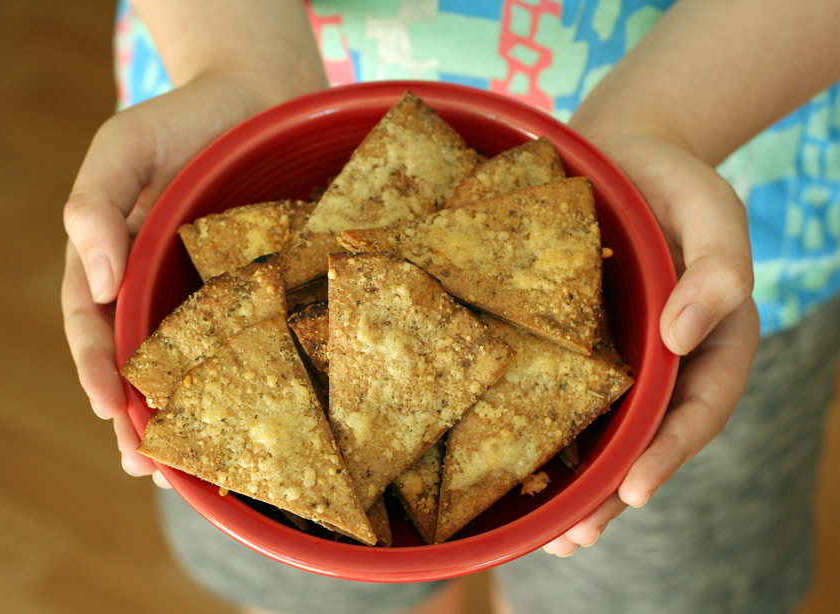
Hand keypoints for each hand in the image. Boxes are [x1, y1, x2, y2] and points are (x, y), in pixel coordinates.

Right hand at [61, 75, 320, 484]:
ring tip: (186, 470)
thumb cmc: (185, 119)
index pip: (94, 326)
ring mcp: (204, 290)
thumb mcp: (123, 147)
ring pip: (187, 364)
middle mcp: (155, 283)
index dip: (98, 370)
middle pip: (136, 361)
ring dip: (182, 416)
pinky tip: (248, 415)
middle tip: (147, 466)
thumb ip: (94, 206)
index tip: (111, 408)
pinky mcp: (252, 287)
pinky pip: (242, 338)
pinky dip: (238, 379)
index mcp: (113, 259)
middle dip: (135, 416)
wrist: (258, 98)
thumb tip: (96, 282)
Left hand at [542, 131, 759, 555]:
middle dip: (614, 495)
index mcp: (711, 340)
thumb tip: (681, 337)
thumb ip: (718, 267)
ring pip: (605, 431)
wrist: (615, 156)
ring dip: (579, 486)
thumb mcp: (710, 209)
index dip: (669, 453)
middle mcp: (665, 362)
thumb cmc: (669, 180)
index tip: (633, 489)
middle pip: (647, 440)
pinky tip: (514, 467)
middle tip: (574, 538)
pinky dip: (547, 434)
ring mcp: (619, 359)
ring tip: (545, 534)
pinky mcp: (575, 346)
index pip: (699, 409)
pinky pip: (564, 395)